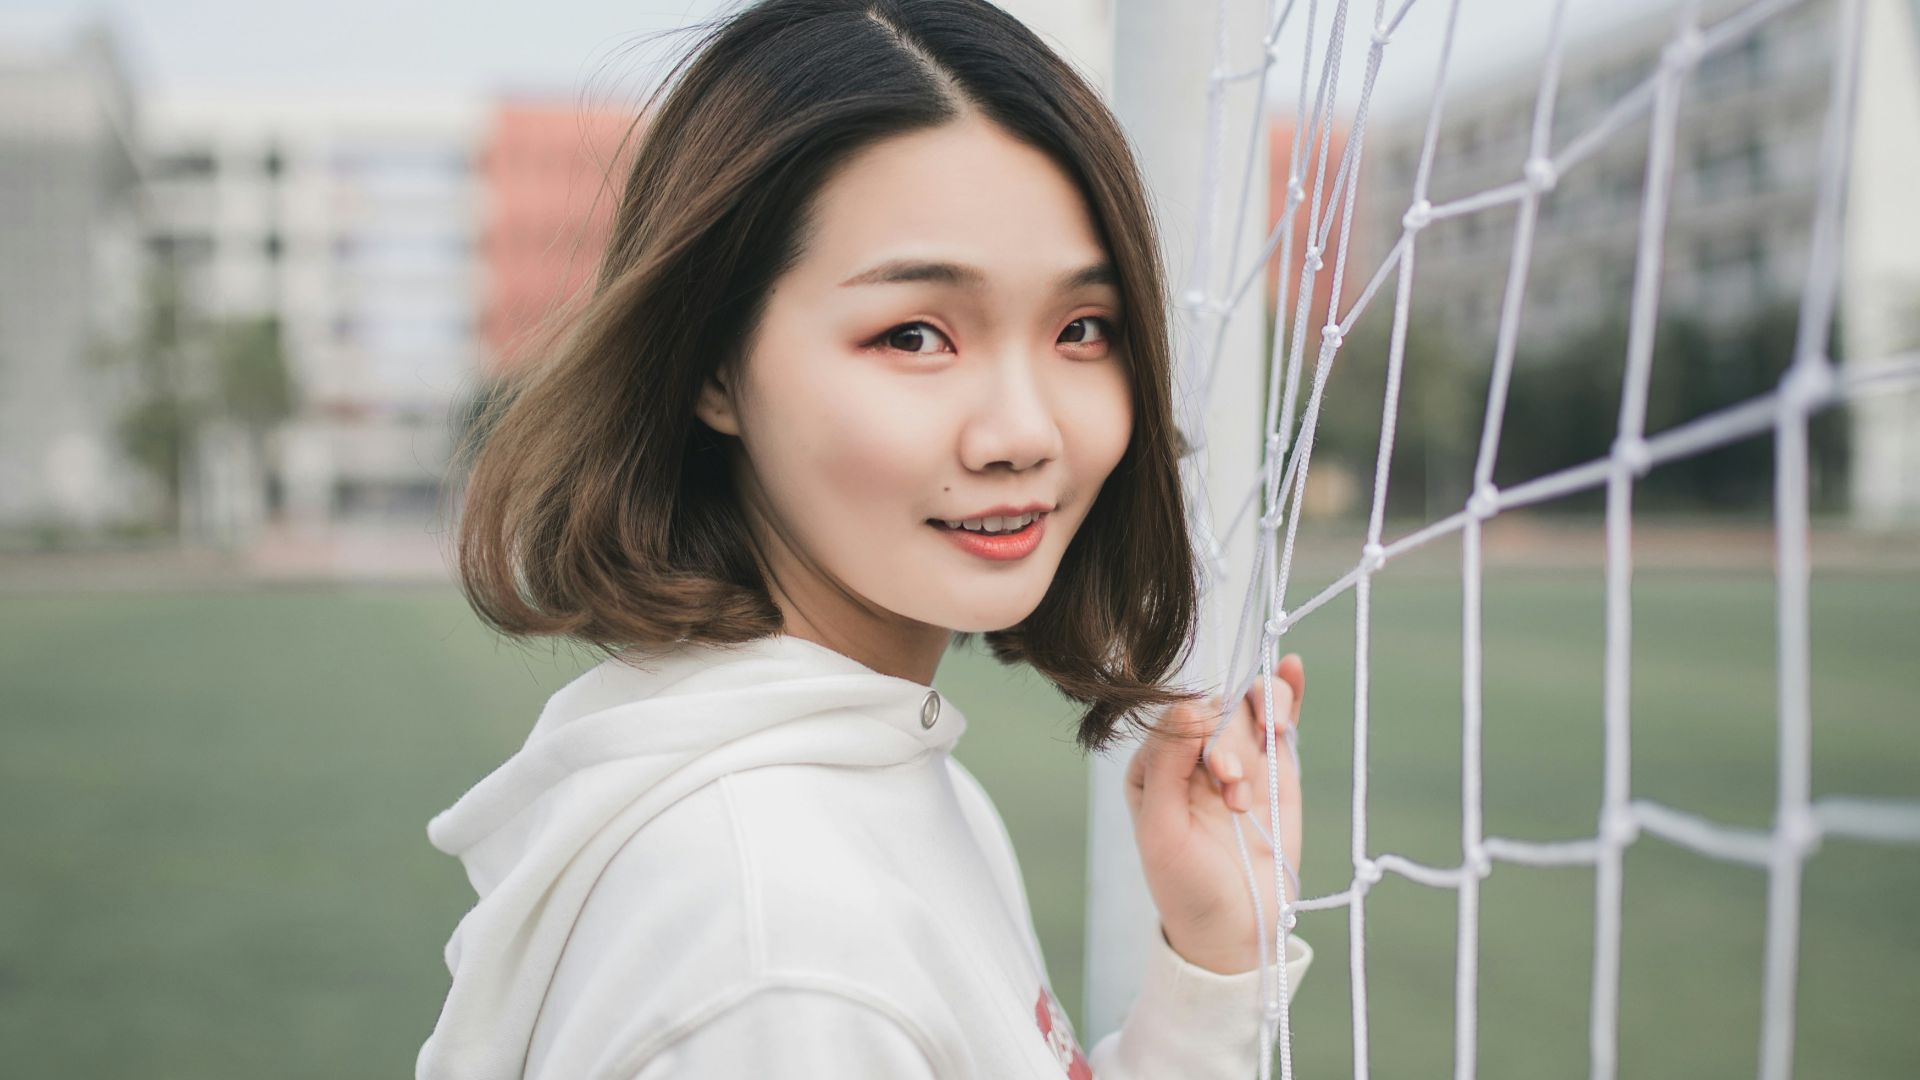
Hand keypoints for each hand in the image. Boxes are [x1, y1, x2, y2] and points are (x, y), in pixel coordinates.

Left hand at [1122, 652, 1305, 974]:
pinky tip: (1292, 668)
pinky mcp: (1275, 770)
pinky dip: (1284, 693)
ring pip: (1248, 708)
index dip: (1201, 732)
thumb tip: (1187, 705)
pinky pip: (1278, 720)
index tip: (1221, 775)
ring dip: (1259, 727)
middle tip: (1234, 792)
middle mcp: (1192, 754)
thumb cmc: (1186, 886)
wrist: (1236, 930)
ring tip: (1258, 772)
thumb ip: (1167, 768)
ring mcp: (1237, 758)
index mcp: (1154, 764)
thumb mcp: (1162, 832)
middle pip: (1216, 711)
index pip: (1176, 717)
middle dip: (1230, 743)